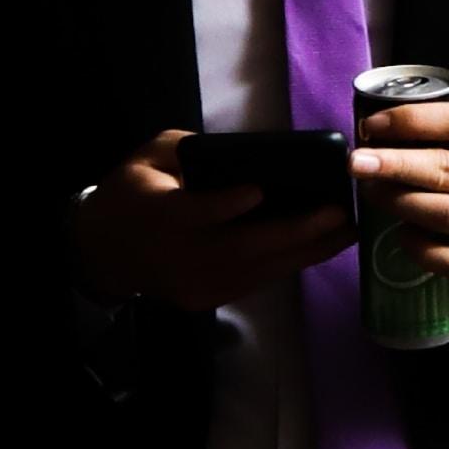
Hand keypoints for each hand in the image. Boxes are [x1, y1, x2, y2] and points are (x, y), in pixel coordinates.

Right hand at [71, 130, 353, 312]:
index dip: (225, 205)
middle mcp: (179, 254)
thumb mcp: (148, 158)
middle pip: (241, 247)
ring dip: (307, 252)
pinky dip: (289, 264)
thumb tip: (242, 152)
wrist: (102, 252)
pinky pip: (255, 282)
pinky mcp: (207, 298)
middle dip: (295, 232)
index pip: (193, 213)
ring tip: (346, 233)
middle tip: (338, 213)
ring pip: (258, 270)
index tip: (260, 190)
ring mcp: (195, 282)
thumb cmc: (132, 193)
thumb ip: (188, 149)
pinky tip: (319, 248)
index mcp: (158, 214)